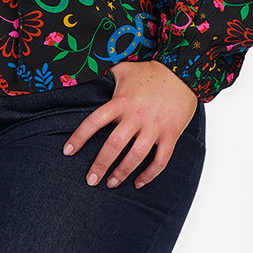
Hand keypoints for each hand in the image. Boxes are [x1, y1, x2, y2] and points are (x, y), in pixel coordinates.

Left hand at [62, 59, 197, 188]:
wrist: (184, 72)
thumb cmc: (151, 71)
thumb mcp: (124, 69)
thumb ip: (105, 76)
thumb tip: (87, 76)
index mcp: (121, 102)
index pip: (94, 121)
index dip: (79, 138)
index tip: (67, 151)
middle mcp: (137, 116)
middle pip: (115, 144)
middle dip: (101, 164)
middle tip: (91, 179)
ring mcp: (155, 127)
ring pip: (136, 156)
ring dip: (122, 172)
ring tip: (111, 183)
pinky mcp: (171, 134)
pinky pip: (161, 160)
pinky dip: (150, 174)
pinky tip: (139, 182)